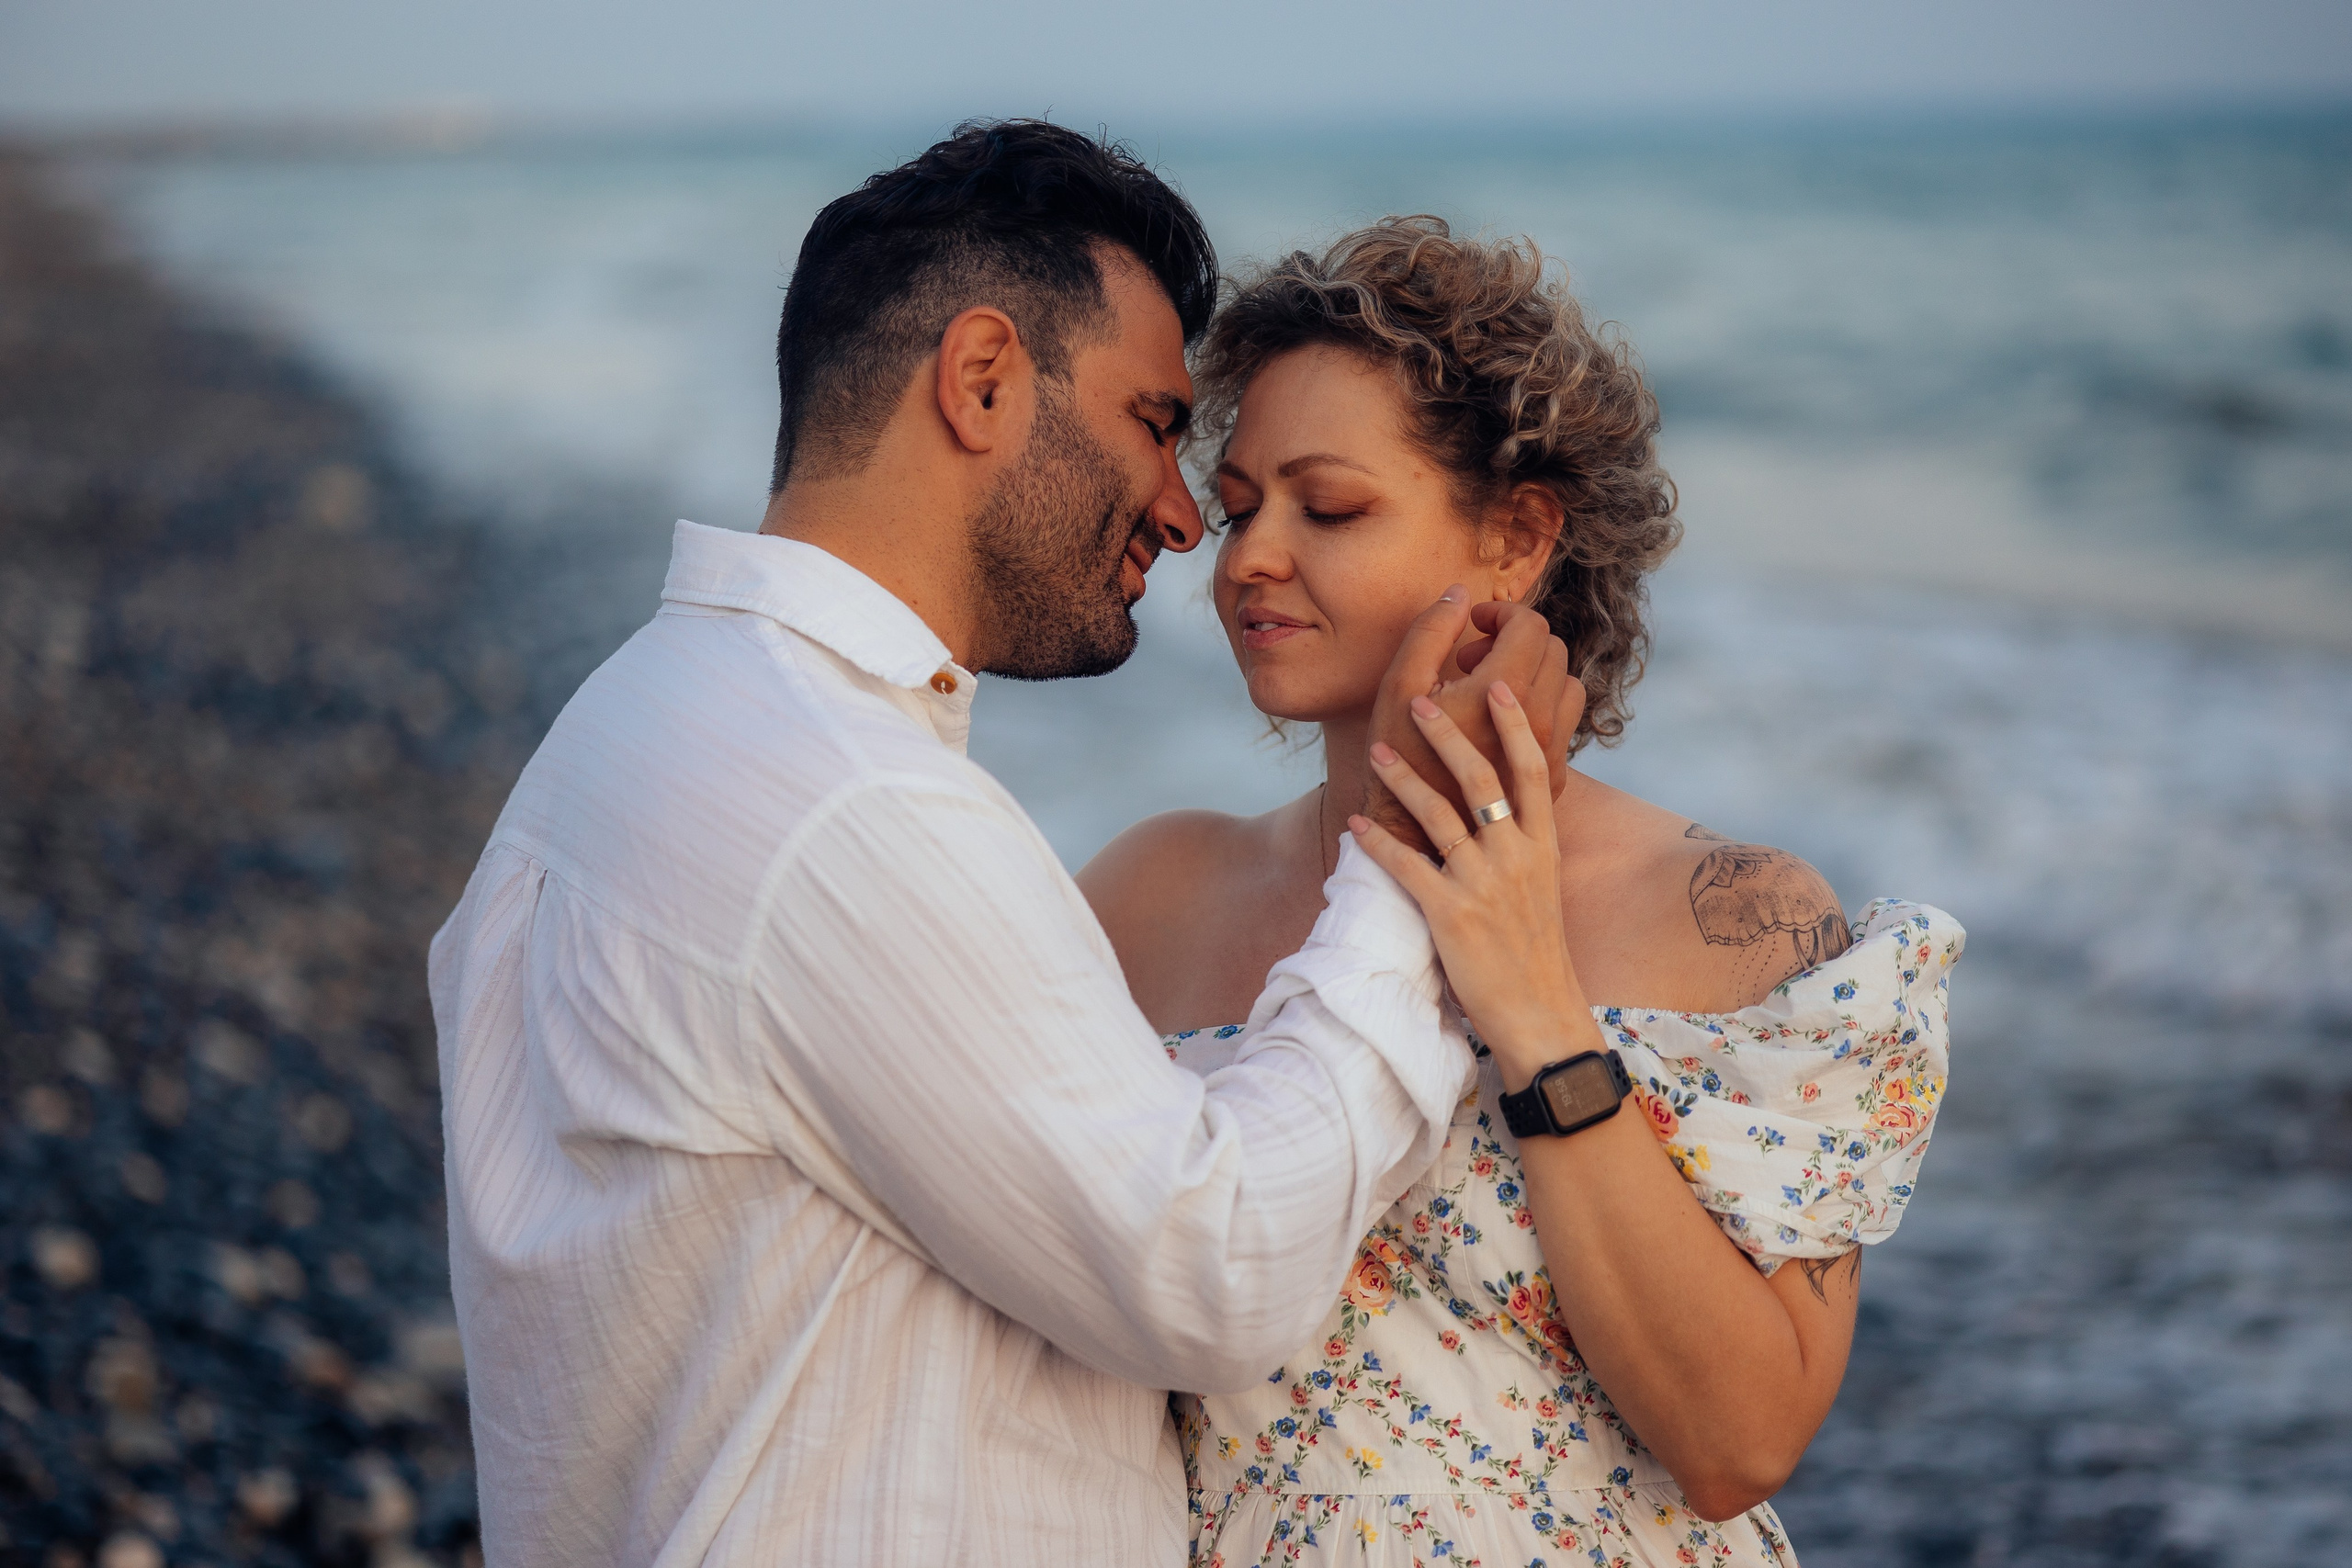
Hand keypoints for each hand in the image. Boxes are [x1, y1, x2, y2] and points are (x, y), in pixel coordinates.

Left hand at [1349, 681, 1601, 1089]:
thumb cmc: (1536, 952)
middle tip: (1419, 699)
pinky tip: (1355, 824)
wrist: (1542, 1015)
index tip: (1495, 685)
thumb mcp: (1543, 888)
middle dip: (1447, 735)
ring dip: (1402, 779)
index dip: (1514, 725)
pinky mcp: (1452, 916)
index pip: (1532, 771)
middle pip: (1481, 779)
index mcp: (1543, 848)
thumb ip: (1524, 845)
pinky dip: (1377, 843)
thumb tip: (1501, 807)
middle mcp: (1517, 858)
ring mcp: (1484, 885)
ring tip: (1376, 752)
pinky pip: (1407, 867)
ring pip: (1438, 815)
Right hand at [1364, 590, 1584, 853]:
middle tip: (1472, 658)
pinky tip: (1502, 722)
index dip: (1502, 612)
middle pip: (1553, 650)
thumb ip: (1431, 631)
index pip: (1530, 625)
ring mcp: (1552, 752)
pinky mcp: (1555, 778)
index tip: (1475, 624)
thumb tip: (1461, 592)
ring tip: (1490, 691)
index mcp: (1503, 693)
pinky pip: (1566, 724)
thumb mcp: (1400, 687)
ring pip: (1567, 685)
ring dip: (1534, 673)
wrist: (1416, 836)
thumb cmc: (1399, 757)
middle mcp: (1540, 721)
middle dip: (1515, 640)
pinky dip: (1541, 707)